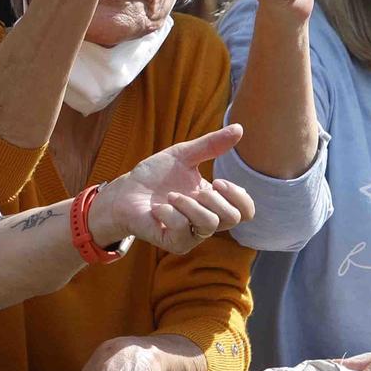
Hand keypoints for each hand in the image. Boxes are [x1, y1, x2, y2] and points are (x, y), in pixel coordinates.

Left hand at [94, 123, 256, 254]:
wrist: (125, 191)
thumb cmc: (155, 176)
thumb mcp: (183, 155)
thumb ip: (211, 145)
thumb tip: (239, 128)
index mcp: (214, 203)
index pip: (245, 211)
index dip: (240, 197)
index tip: (218, 182)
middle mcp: (207, 221)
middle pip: (233, 218)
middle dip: (214, 198)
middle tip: (195, 189)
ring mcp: (192, 235)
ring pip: (209, 224)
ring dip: (189, 204)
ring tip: (170, 195)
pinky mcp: (174, 243)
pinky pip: (183, 230)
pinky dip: (170, 213)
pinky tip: (158, 208)